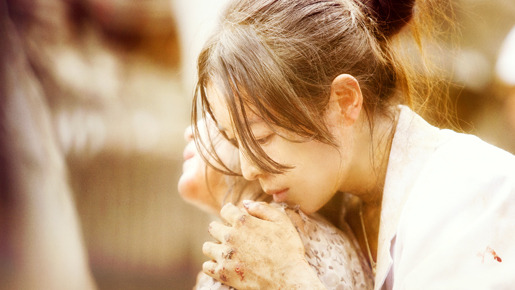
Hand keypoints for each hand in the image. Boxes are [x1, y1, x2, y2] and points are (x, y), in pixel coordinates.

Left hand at [202, 201, 323, 288]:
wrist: (288, 278)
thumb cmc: (289, 249)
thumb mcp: (282, 222)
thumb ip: (263, 209)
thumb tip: (245, 203)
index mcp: (243, 222)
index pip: (225, 210)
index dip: (231, 213)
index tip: (236, 219)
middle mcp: (230, 236)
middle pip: (213, 227)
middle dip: (221, 229)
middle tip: (232, 236)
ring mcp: (225, 256)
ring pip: (207, 247)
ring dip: (215, 247)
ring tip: (226, 251)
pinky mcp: (223, 273)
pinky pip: (206, 267)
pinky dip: (213, 265)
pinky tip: (223, 265)